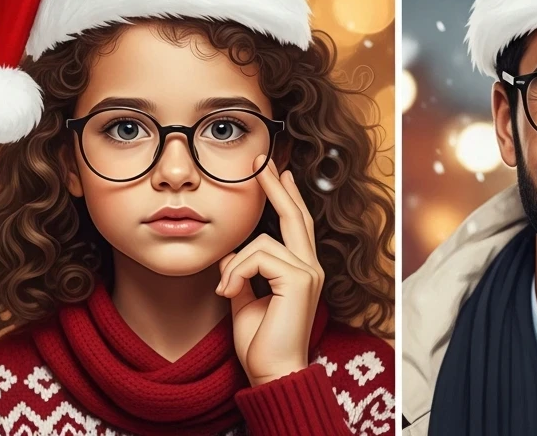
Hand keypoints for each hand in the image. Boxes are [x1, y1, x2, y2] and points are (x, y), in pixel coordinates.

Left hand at [216, 157, 323, 387]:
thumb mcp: (245, 300)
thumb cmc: (261, 343)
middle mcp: (309, 265)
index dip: (286, 196)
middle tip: (260, 162)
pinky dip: (238, 272)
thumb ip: (241, 273)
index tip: (277, 173)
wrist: (272, 374)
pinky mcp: (298, 278)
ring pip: (261, 241)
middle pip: (293, 214)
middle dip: (274, 187)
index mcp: (301, 269)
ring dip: (236, 264)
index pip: (296, 223)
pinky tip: (230, 292)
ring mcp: (307, 270)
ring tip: (227, 290)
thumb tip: (229, 254)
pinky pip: (258, 256)